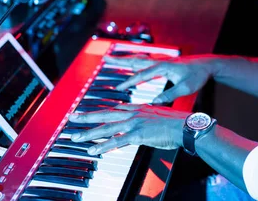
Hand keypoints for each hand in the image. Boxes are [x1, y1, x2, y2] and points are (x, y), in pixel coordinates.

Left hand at [68, 104, 189, 154]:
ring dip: (89, 133)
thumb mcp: (159, 116)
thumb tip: (143, 126)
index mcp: (138, 108)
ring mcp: (134, 123)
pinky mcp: (137, 134)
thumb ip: (147, 119)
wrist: (186, 126)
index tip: (89, 113)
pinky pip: (116, 141)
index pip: (114, 109)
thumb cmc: (177, 123)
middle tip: (72, 117)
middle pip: (104, 114)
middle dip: (86, 116)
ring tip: (75, 137)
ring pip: (106, 128)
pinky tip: (93, 150)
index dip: (101, 111)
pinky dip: (103, 145)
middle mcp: (133, 113)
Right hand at [103, 54, 213, 103]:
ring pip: (138, 59)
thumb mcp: (185, 88)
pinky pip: (143, 60)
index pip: (142, 75)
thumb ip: (170, 95)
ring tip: (110, 59)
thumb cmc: (197, 76)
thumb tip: (155, 103)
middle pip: (135, 61)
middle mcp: (159, 62)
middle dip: (119, 61)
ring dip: (124, 59)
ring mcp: (160, 60)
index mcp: (163, 67)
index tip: (118, 88)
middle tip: (105, 58)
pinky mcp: (162, 62)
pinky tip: (129, 63)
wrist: (207, 65)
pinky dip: (133, 61)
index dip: (129, 82)